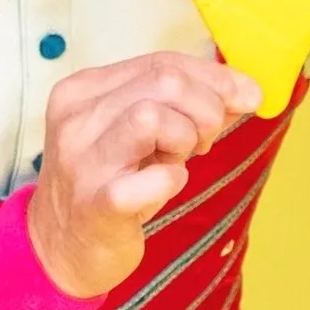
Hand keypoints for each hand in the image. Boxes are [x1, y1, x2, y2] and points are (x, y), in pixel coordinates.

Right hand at [27, 53, 261, 297]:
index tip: (248, 97)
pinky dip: (174, 179)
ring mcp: (83, 161)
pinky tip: (165, 186)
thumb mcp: (139, 133)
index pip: (162, 62)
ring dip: (185, 138)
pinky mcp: (97, 205)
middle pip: (163, 81)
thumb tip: (245, 91)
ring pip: (152, 116)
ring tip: (176, 161)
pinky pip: (157, 178)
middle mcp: (76, 119)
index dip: (215, 77)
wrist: (61, 248)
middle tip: (202, 142)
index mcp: (83, 90)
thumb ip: (182, 104)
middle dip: (205, 108)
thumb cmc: (110, 182)